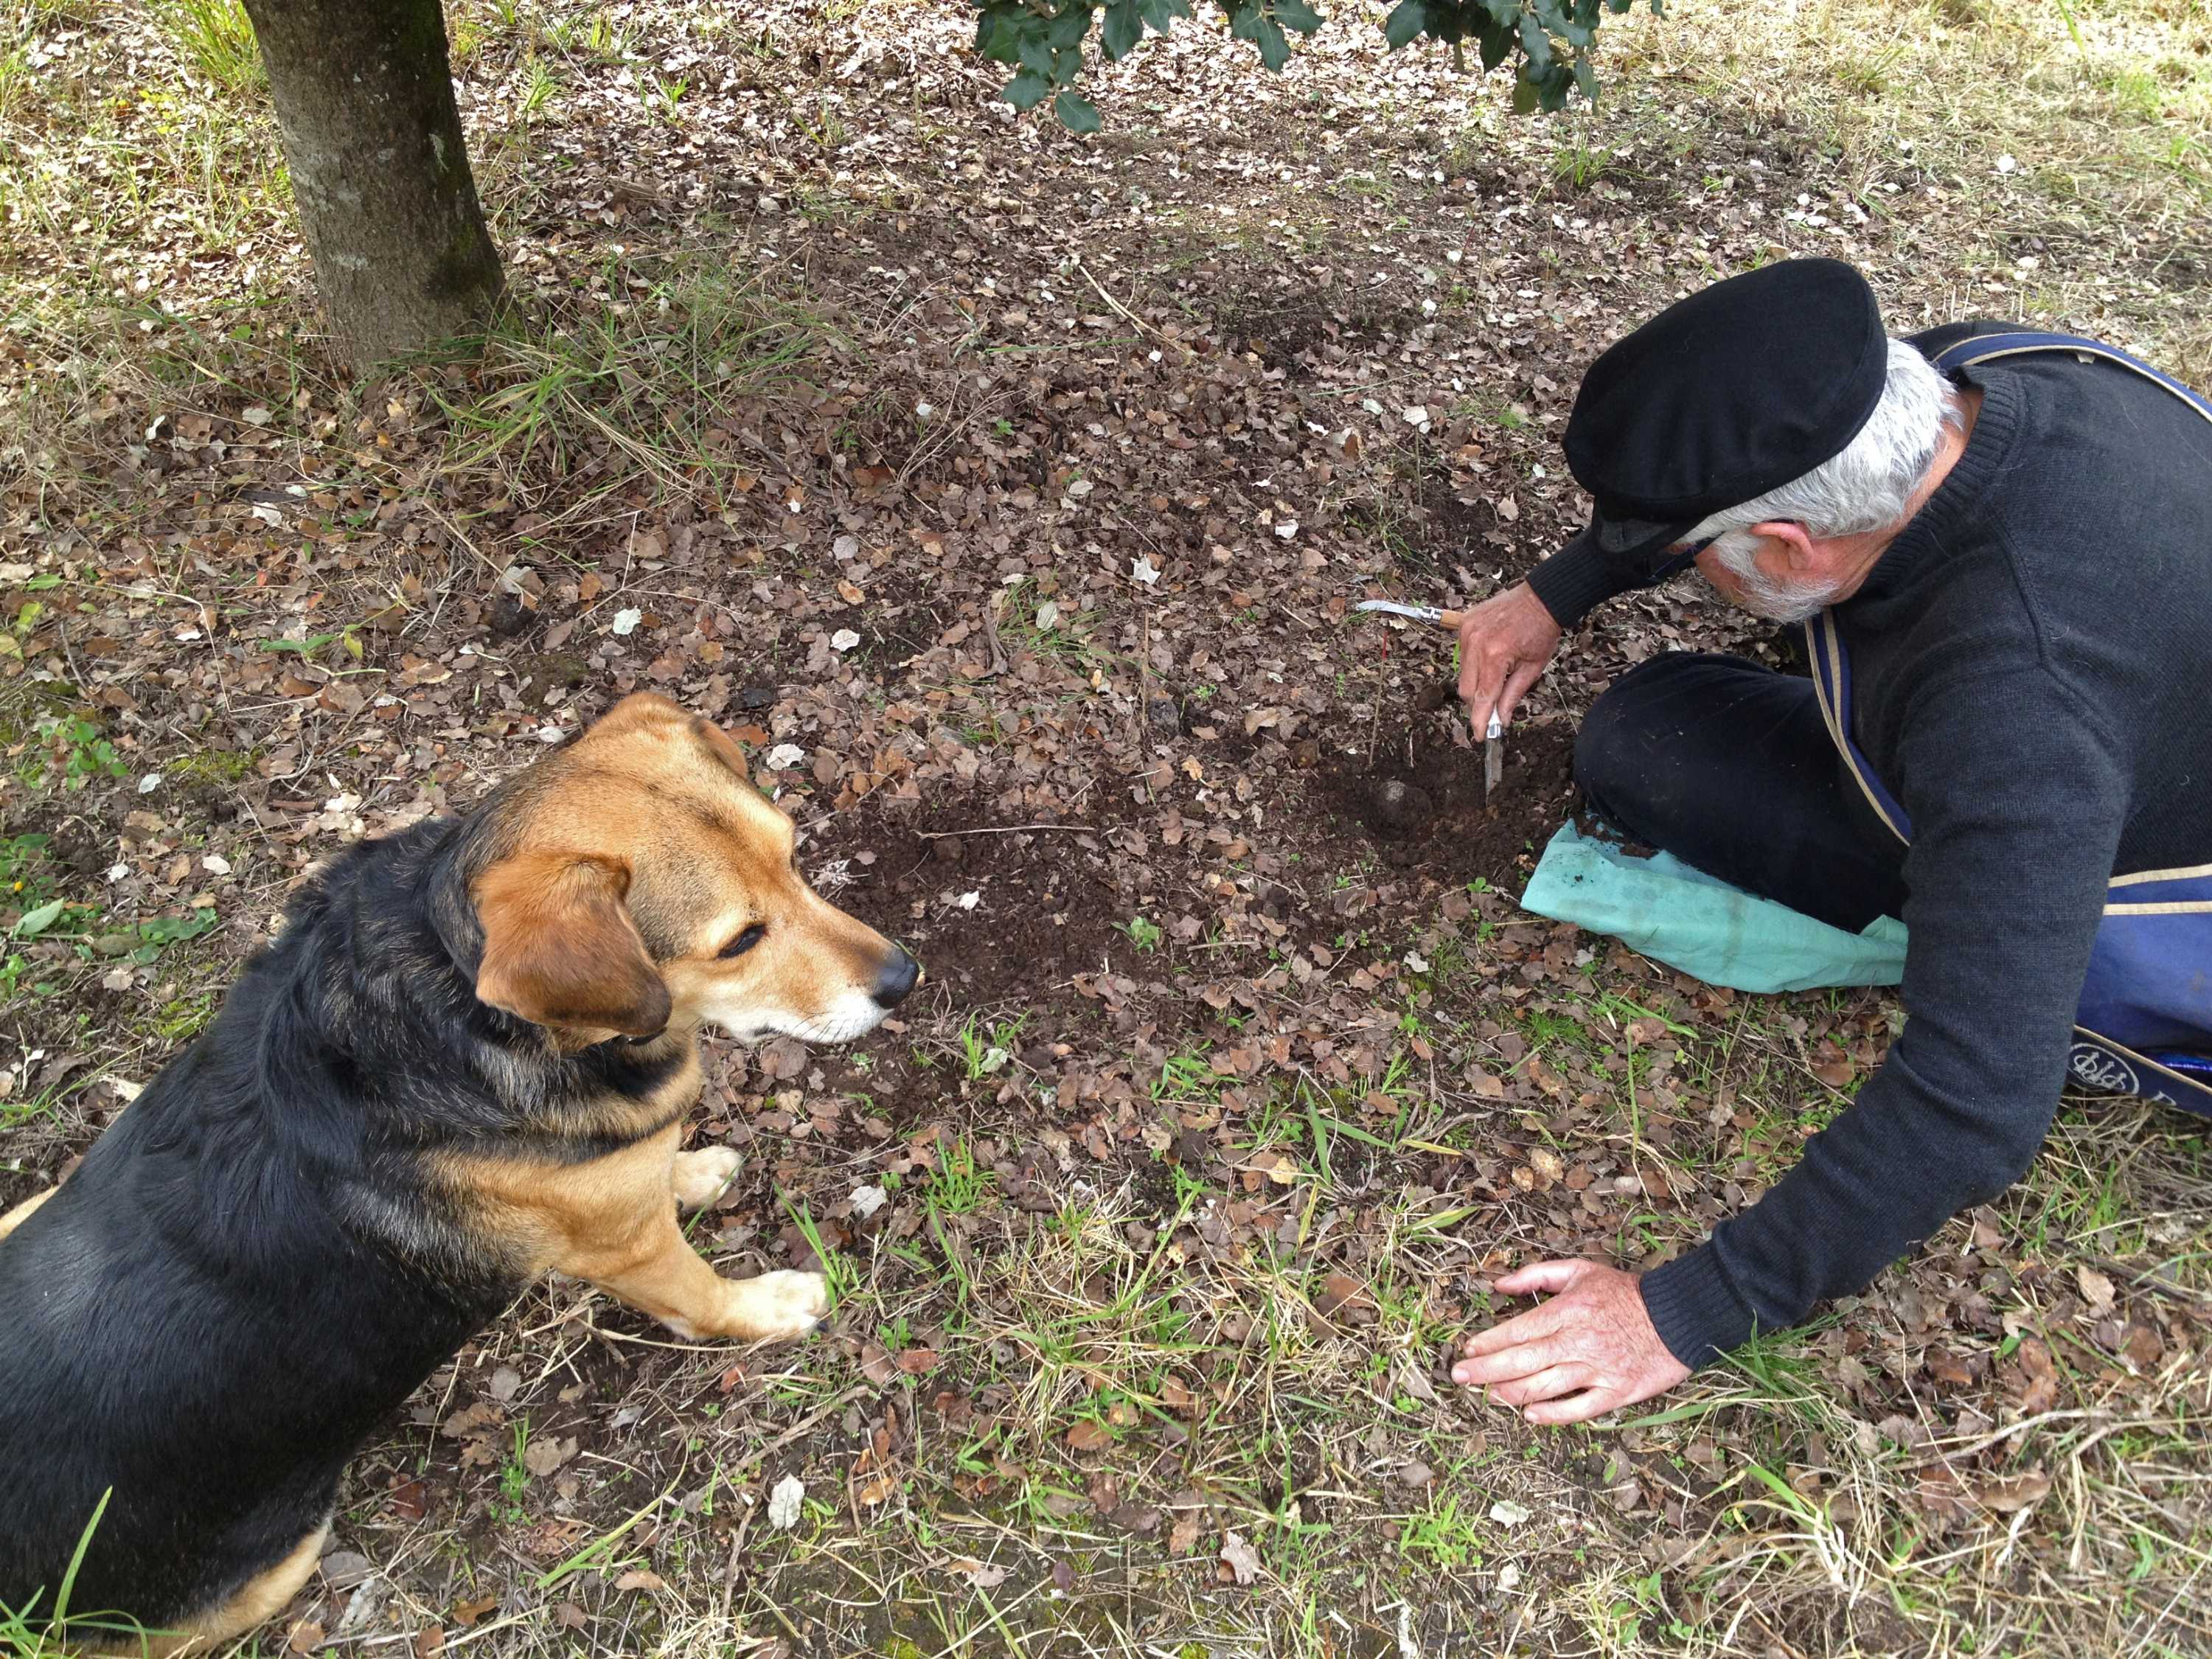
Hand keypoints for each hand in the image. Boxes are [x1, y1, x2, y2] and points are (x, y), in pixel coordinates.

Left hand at [1450, 1260, 1689, 1424]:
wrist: (1678, 1316)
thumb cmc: (1625, 1292)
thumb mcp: (1580, 1270)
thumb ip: (1537, 1275)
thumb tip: (1498, 1284)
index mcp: (1568, 1311)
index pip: (1518, 1331)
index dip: (1489, 1343)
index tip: (1467, 1350)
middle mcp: (1579, 1342)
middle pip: (1523, 1361)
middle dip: (1486, 1371)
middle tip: (1460, 1377)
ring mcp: (1597, 1370)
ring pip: (1545, 1387)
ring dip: (1511, 1393)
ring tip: (1489, 1395)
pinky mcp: (1616, 1393)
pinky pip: (1579, 1410)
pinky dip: (1553, 1415)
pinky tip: (1530, 1414)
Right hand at [1455, 582, 1562, 729]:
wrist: (1540, 598)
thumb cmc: (1542, 631)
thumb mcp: (1533, 667)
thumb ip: (1513, 695)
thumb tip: (1501, 719)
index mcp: (1495, 655)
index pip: (1483, 698)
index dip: (1480, 720)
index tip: (1481, 736)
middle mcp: (1475, 644)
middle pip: (1467, 691)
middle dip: (1479, 704)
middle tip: (1494, 709)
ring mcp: (1467, 633)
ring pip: (1463, 675)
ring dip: (1477, 684)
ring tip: (1497, 676)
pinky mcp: (1463, 625)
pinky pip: (1463, 656)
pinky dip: (1474, 664)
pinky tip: (1492, 657)